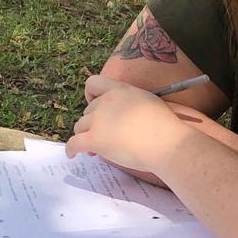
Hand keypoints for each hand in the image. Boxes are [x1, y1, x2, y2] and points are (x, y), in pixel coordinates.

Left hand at [65, 75, 195, 171]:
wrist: (167, 143)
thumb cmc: (165, 126)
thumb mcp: (147, 101)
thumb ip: (130, 103)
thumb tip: (121, 117)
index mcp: (120, 90)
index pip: (94, 82)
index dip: (90, 95)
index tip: (94, 105)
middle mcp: (106, 101)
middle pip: (88, 111)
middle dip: (93, 123)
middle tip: (103, 136)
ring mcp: (98, 120)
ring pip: (80, 127)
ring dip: (85, 136)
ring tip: (94, 148)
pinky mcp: (95, 139)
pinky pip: (74, 143)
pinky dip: (71, 149)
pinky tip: (71, 155)